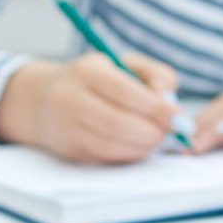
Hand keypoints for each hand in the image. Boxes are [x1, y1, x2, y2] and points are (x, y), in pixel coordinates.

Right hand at [0, 53, 180, 164]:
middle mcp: (69, 98)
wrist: (42, 100)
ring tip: (157, 140)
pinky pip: (104, 157)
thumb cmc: (96, 80)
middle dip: (151, 132)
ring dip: (142, 147)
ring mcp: (65, 127)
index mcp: (86, 71)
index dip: (156, 109)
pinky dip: (128, 155)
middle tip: (172, 133)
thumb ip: (155, 75)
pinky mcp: (68, 149)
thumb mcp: (123, 64)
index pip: (125, 93)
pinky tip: (139, 147)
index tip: (180, 118)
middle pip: (117, 123)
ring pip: (110, 145)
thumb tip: (169, 100)